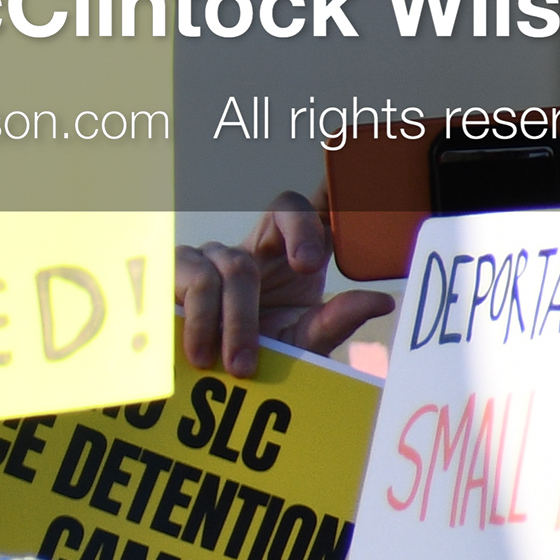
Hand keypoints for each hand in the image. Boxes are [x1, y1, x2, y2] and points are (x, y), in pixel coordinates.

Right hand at [177, 192, 392, 376]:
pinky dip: (203, 320)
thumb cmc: (262, 354)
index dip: (330, 186)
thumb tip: (382, 301)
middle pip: (285, 208)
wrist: (208, 380)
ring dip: (240, 320)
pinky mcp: (177, 269)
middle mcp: (255, 245)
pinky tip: (202, 350)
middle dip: (303, 238)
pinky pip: (197, 279)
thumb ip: (336, 321)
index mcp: (293, 255)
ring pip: (238, 263)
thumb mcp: (303, 342)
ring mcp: (213, 254)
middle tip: (310, 268)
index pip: (310, 209)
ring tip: (241, 366)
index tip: (351, 178)